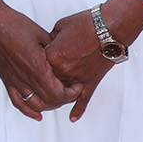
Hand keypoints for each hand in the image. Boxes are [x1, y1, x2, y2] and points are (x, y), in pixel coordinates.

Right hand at [0, 0, 74, 121]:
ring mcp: (15, 81)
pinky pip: (18, 102)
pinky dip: (29, 111)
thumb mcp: (43, 35)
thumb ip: (54, 51)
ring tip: (57, 98)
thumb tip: (64, 59)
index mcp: (38, 68)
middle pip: (50, 102)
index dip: (72, 93)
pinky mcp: (7, 80)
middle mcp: (26, 78)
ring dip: (49, 105)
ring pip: (36, 105)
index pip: (59, 94)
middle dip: (64, 99)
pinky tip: (37, 114)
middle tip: (71, 90)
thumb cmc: (15, 25)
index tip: (77, 85)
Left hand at [44, 0, 142, 121]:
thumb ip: (49, 40)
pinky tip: (73, 118)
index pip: (37, 66)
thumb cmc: (85, 23)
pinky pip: (83, 100)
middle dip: (44, 81)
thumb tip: (46, 47)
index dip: (35, 62)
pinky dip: (78, 109)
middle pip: (48, 83)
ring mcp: (77, 79)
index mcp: (52, 57)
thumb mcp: (59, 27)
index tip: (33, 60)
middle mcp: (63, 71)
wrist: (110, 27)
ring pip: (63, 94)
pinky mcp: (91, 82)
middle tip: (40, 81)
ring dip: (58, 96)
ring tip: (51, 99)